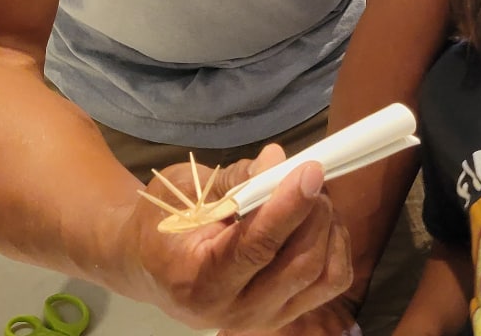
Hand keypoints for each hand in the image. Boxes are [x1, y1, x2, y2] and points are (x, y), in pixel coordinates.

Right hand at [123, 144, 352, 330]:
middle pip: (299, 264)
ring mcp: (261, 320)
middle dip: (315, 212)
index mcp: (196, 280)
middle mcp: (231, 312)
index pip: (256, 247)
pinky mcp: (283, 317)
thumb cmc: (161, 221)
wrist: (145, 265)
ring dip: (329, 228)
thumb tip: (279, 160)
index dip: (289, 206)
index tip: (311, 170)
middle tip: (312, 175)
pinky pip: (329, 283)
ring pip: (322, 276)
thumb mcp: (184, 190)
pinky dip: (335, 247)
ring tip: (314, 196)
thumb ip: (235, 179)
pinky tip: (318, 222)